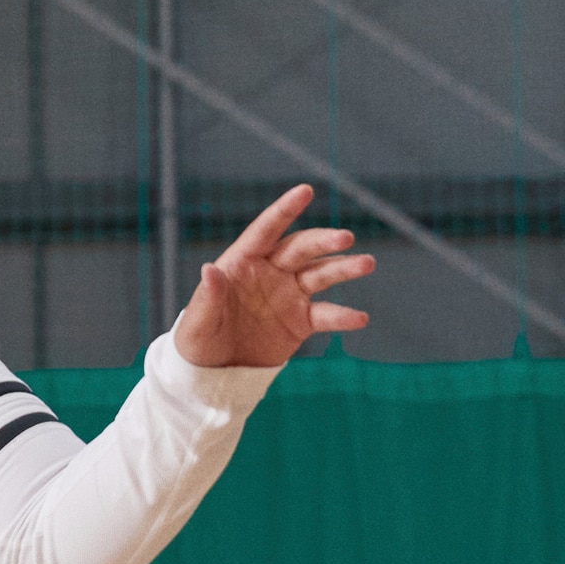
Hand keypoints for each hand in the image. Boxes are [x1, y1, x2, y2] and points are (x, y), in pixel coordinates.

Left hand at [171, 184, 373, 368]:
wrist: (214, 373)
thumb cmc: (198, 340)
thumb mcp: (198, 321)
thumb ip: (209, 296)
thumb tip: (210, 269)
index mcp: (242, 262)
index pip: (265, 230)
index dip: (284, 210)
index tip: (305, 190)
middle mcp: (270, 272)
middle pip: (301, 249)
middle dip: (323, 241)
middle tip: (345, 237)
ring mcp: (288, 295)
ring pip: (321, 275)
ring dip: (344, 268)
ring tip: (366, 263)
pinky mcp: (301, 322)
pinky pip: (326, 315)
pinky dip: (343, 316)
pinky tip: (360, 318)